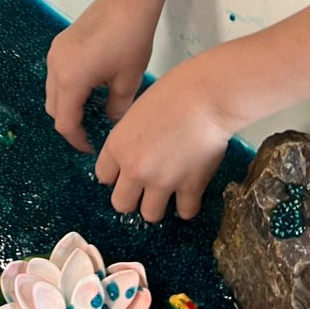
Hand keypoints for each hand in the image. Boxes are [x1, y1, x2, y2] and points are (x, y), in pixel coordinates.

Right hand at [45, 0, 158, 152]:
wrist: (128, 1)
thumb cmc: (131, 41)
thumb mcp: (128, 81)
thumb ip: (116, 109)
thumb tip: (111, 123)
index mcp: (71, 80)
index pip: (65, 122)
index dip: (77, 140)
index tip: (92, 148)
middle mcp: (55, 68)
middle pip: (54, 109)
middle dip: (71, 124)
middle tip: (92, 132)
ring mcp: (54, 55)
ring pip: (53, 93)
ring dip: (68, 106)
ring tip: (92, 111)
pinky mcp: (59, 45)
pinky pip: (56, 76)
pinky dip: (68, 89)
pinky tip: (90, 88)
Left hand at [95, 56, 232, 221]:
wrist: (206, 97)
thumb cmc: (173, 93)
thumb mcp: (137, 112)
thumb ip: (130, 139)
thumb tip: (134, 152)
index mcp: (117, 147)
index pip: (103, 177)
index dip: (115, 176)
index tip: (125, 173)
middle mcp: (135, 170)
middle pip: (121, 204)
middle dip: (131, 199)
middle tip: (144, 189)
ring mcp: (162, 182)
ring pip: (150, 215)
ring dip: (157, 206)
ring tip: (167, 194)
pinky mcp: (190, 187)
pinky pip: (185, 212)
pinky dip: (188, 206)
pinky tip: (190, 195)